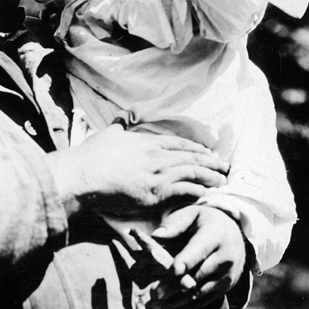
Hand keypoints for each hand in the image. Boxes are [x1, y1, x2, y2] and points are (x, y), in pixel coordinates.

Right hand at [48, 124, 228, 216]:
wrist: (83, 176)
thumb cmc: (92, 156)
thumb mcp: (109, 133)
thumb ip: (121, 123)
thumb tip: (124, 114)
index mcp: (147, 142)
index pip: (179, 144)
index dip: (196, 149)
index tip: (208, 153)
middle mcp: (157, 156)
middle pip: (191, 158)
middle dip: (210, 162)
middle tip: (224, 167)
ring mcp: (158, 175)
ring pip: (193, 173)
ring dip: (210, 177)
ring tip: (222, 181)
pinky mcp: (156, 194)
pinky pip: (185, 191)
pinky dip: (198, 191)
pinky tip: (207, 194)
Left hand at [146, 206, 246, 308]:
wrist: (235, 234)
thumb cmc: (205, 222)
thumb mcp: (192, 215)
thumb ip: (174, 224)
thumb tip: (155, 236)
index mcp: (216, 235)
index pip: (200, 250)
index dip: (187, 260)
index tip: (173, 270)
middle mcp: (226, 257)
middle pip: (199, 275)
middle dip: (176, 285)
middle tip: (155, 294)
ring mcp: (228, 275)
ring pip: (201, 292)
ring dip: (178, 302)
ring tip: (155, 308)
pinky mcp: (226, 287)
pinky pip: (205, 301)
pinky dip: (185, 308)